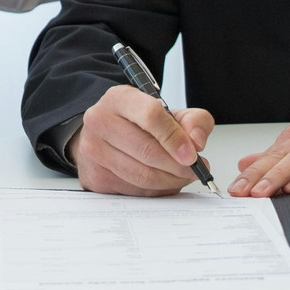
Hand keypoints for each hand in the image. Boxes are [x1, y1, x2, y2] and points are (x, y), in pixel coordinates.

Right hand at [70, 84, 215, 195]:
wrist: (104, 133)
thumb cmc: (137, 122)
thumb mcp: (169, 111)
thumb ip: (193, 120)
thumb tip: (196, 142)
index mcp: (119, 98)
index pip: (151, 116)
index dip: (175, 138)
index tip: (192, 154)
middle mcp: (100, 121)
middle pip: (146, 150)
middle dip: (177, 166)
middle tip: (194, 170)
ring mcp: (93, 150)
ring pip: (141, 175)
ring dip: (169, 181)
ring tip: (182, 176)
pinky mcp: (94, 176)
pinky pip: (133, 191)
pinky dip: (155, 190)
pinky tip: (163, 181)